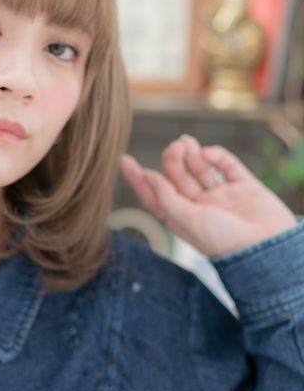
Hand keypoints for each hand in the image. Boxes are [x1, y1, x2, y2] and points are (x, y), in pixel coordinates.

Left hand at [120, 134, 296, 257]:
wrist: (266, 247)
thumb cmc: (223, 241)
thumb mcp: (188, 221)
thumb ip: (168, 199)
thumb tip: (149, 176)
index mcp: (182, 218)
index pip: (155, 196)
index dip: (139, 180)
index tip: (124, 160)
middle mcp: (200, 206)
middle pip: (177, 178)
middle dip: (172, 160)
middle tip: (175, 148)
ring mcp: (221, 195)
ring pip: (200, 169)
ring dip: (191, 154)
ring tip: (186, 143)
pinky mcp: (243, 185)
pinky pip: (227, 165)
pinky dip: (216, 156)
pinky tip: (208, 153)